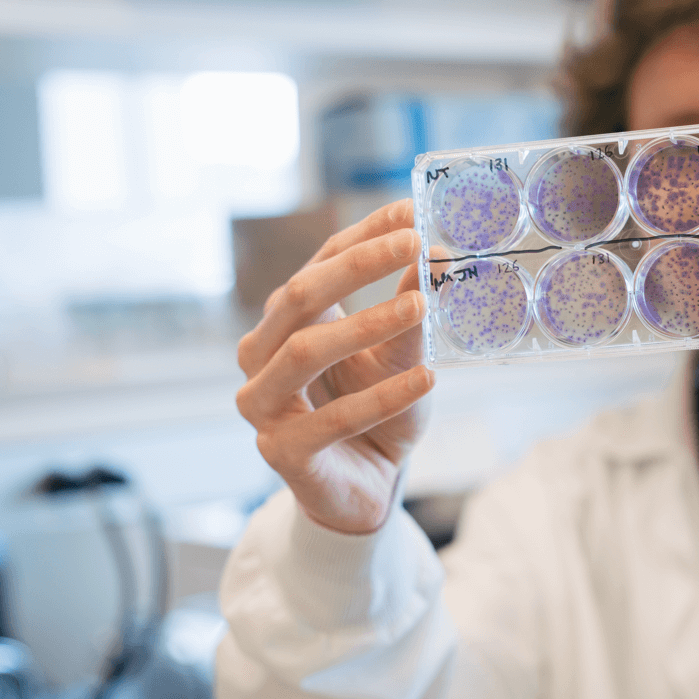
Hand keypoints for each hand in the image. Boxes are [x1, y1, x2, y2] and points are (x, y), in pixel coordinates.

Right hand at [236, 200, 433, 533]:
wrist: (366, 489)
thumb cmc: (378, 415)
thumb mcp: (402, 356)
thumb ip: (410, 309)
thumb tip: (437, 254)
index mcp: (285, 322)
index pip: (320, 263)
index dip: (363, 235)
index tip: (408, 209)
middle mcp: (262, 356)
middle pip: (301, 296)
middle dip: (357, 266)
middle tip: (413, 243)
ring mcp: (264, 405)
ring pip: (306, 352)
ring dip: (366, 325)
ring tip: (419, 306)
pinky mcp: (282, 451)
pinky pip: (334, 418)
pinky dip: (383, 397)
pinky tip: (428, 380)